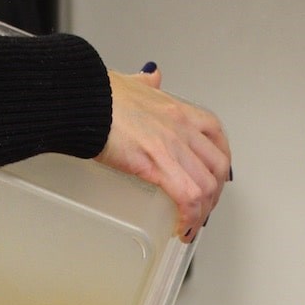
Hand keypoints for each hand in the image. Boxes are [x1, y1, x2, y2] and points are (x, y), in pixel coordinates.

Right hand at [98, 65, 230, 242]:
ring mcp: (172, 146)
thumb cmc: (101, 95)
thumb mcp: (133, 83)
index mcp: (179, 110)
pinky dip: (188, 218)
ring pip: (207, 187)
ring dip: (202, 214)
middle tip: (200, 212)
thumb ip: (146, 83)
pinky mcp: (156, 163)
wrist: (85, 100)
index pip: (217, 138)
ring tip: (188, 227)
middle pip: (218, 168)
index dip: (219, 166)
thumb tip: (151, 76)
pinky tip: (179, 227)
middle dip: (213, 197)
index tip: (211, 182)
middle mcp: (182, 127)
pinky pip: (187, 196)